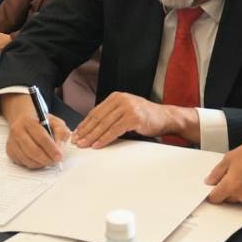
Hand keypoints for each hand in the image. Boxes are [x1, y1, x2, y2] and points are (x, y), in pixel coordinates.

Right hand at [0, 93, 70, 168]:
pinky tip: (39, 160)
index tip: (59, 156)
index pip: (41, 138)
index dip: (51, 149)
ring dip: (41, 163)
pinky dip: (33, 164)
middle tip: (55, 161)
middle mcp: (18, 131)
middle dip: (46, 159)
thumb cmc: (41, 123)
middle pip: (33, 150)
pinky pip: (23, 162)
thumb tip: (59, 149)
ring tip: (49, 160)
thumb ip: (61, 133)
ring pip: (27, 159)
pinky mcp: (10, 151)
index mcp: (29, 121)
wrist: (23, 120)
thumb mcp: (55, 122)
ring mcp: (12, 142)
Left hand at [73, 92, 189, 148]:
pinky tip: (98, 145)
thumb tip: (92, 129)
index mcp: (116, 97)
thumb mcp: (125, 111)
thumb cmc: (145, 117)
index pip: (95, 112)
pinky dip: (105, 139)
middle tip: (76, 141)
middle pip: (98, 118)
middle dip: (85, 131)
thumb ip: (111, 116)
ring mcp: (127, 107)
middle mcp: (120, 99)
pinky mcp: (133, 117)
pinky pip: (115, 130)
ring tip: (84, 145)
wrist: (166, 117)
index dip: (84, 124)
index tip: (76, 134)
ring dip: (92, 136)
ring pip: (104, 124)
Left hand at [205, 134, 241, 203]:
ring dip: (236, 190)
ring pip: (238, 198)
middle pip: (227, 199)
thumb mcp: (228, 158)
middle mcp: (241, 195)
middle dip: (225, 190)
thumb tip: (210, 181)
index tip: (211, 188)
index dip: (211, 193)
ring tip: (241, 174)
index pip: (215, 198)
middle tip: (227, 176)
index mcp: (231, 187)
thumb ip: (216, 172)